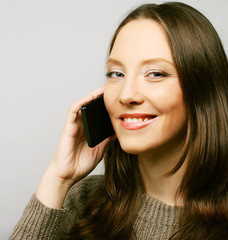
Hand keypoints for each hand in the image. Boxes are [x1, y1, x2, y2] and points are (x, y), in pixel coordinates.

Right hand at [36, 87, 114, 207]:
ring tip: (102, 90)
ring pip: (82, 106)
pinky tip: (89, 98)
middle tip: (112, 89)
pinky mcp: (68, 128)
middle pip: (91, 107)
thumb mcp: (100, 149)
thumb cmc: (81, 163)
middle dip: (100, 97)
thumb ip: (107, 139)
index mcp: (89, 130)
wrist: (68, 175)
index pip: (97, 114)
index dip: (106, 105)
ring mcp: (74, 126)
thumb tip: (119, 130)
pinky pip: (73, 111)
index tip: (118, 99)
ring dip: (91, 97)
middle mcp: (81, 125)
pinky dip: (81, 103)